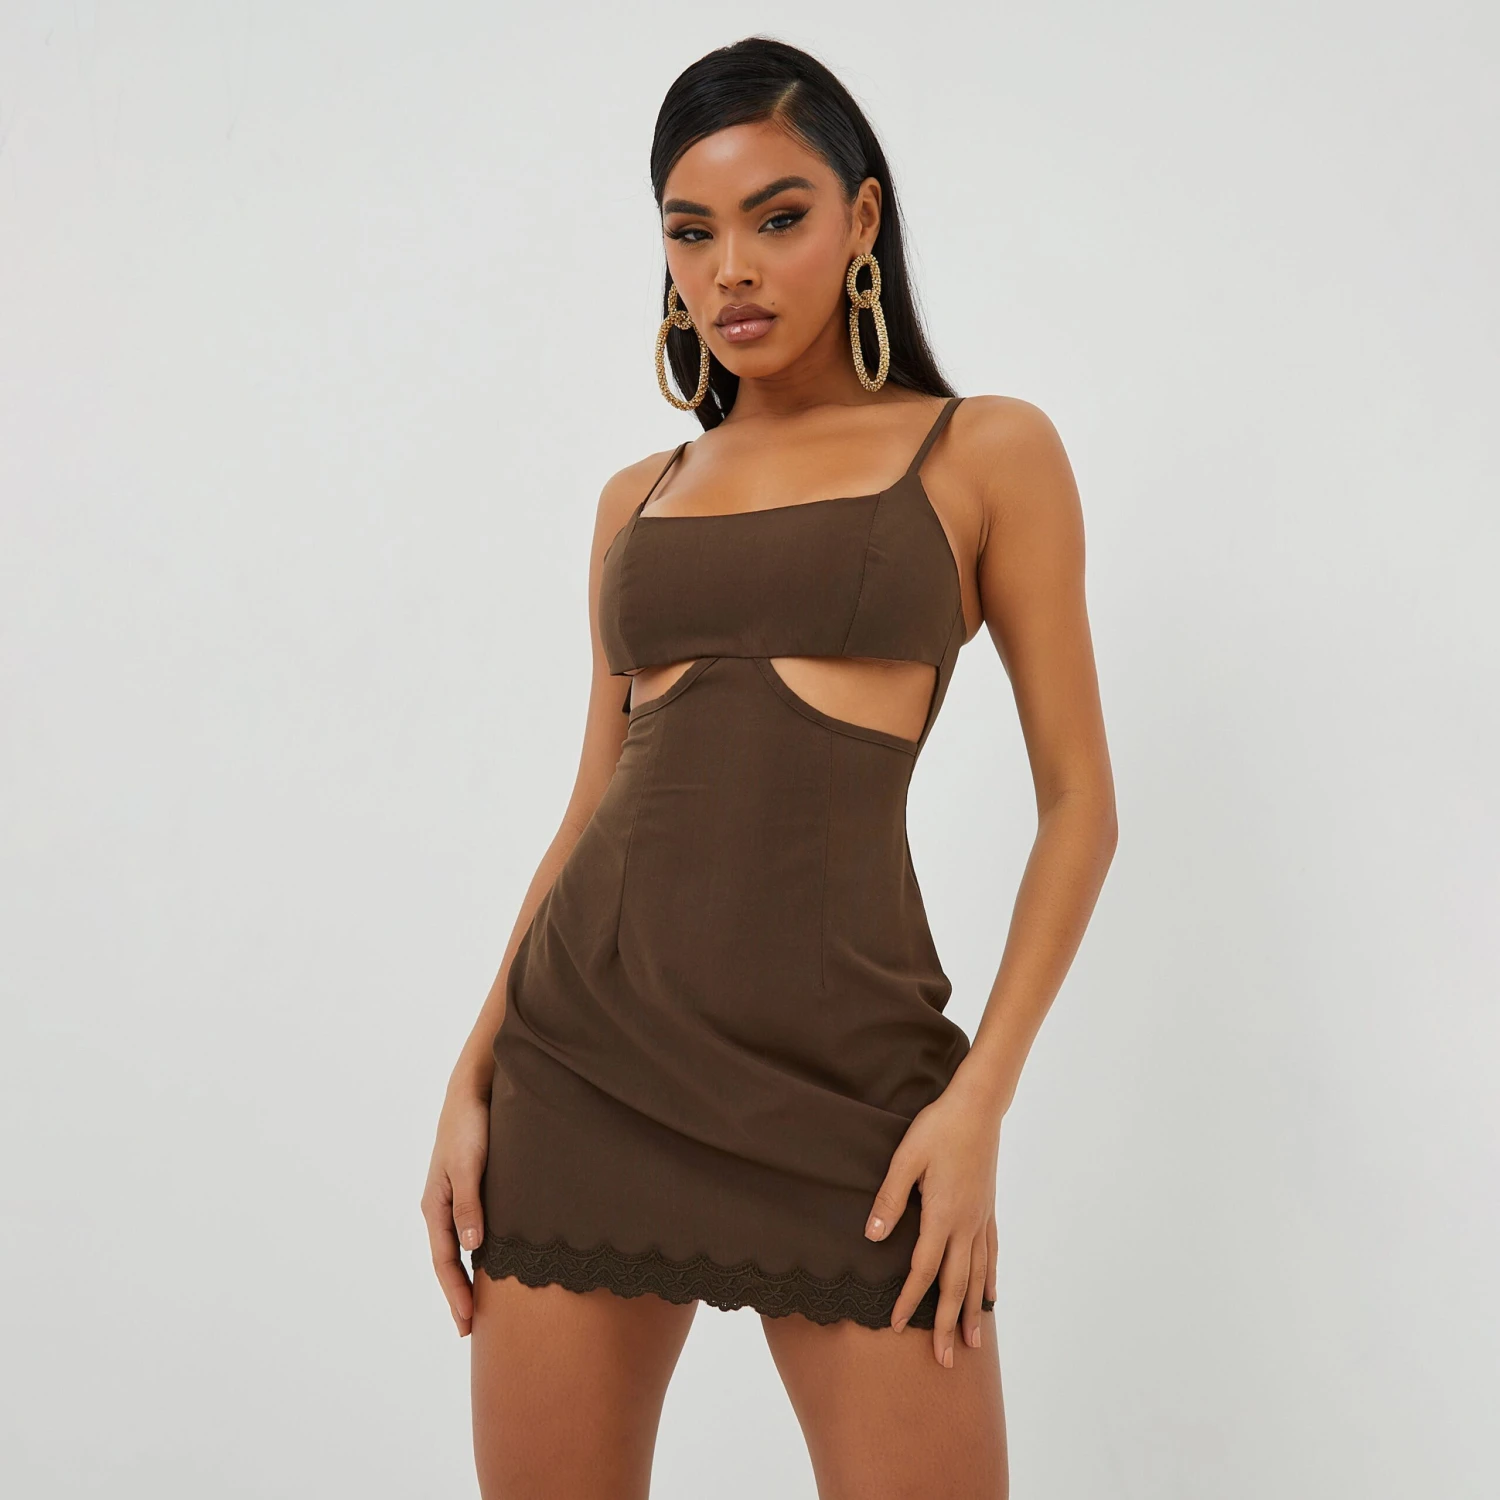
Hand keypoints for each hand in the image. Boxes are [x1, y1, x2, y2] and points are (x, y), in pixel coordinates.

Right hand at [420, 1080, 490, 1337]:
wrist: (472, 1089)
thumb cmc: (470, 1126)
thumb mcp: (469, 1165)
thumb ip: (470, 1205)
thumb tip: (472, 1249)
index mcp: (435, 1205)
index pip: (444, 1261)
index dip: (456, 1293)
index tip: (468, 1322)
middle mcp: (441, 1206)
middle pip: (448, 1260)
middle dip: (458, 1294)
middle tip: (471, 1329)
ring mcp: (454, 1197)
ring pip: (459, 1247)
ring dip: (467, 1276)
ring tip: (480, 1304)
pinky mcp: (469, 1186)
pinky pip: (469, 1229)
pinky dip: (477, 1252)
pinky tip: (490, 1261)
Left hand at [863, 1066, 1002, 1365]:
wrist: (978, 1108)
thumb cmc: (937, 1128)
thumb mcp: (905, 1158)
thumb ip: (889, 1198)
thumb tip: (873, 1236)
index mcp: (941, 1215)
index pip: (923, 1270)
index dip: (909, 1300)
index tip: (895, 1327)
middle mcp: (965, 1225)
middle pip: (955, 1285)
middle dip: (947, 1324)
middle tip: (943, 1361)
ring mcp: (980, 1219)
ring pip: (978, 1276)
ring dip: (972, 1311)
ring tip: (971, 1343)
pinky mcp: (988, 1209)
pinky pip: (991, 1254)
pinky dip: (990, 1279)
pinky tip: (990, 1296)